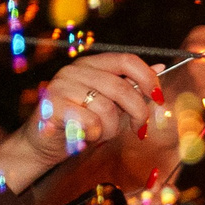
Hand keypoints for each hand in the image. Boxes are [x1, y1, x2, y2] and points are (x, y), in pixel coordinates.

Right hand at [0, 53, 165, 192]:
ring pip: (107, 108)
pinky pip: (90, 122)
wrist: (44, 144)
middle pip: (122, 87)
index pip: (127, 60)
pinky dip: (94, 135)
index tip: (159, 99)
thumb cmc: (82, 122)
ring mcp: (61, 85)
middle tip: (139, 129)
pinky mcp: (53, 105)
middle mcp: (75, 70)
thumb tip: (160, 67)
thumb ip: (132, 86)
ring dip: (112, 129)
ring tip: (102, 134)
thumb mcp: (111, 103)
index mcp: (92, 64)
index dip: (149, 79)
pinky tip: (85, 136)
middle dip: (138, 112)